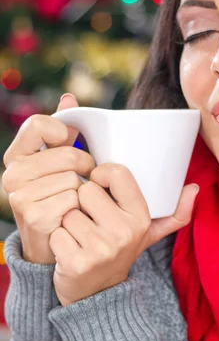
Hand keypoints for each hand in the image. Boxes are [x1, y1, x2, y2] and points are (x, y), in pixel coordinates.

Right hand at [1, 94, 94, 263]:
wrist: (51, 242)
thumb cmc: (58, 195)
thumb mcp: (57, 161)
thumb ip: (62, 130)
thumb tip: (69, 97)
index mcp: (17, 154)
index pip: (40, 124)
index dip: (64, 133)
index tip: (71, 145)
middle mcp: (12, 173)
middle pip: (68, 155)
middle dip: (86, 167)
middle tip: (84, 179)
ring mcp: (20, 196)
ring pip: (73, 179)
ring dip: (83, 191)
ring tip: (75, 200)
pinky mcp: (34, 216)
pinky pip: (73, 201)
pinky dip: (80, 209)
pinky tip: (71, 215)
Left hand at [49, 163, 198, 306]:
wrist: (97, 294)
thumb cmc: (120, 251)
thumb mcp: (149, 232)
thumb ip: (174, 212)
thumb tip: (195, 188)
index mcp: (141, 218)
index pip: (117, 173)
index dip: (101, 175)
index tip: (99, 186)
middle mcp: (124, 232)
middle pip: (86, 191)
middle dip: (82, 204)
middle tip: (90, 221)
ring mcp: (101, 249)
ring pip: (69, 212)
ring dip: (68, 224)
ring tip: (80, 237)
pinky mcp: (77, 262)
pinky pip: (56, 233)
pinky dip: (57, 240)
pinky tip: (69, 250)